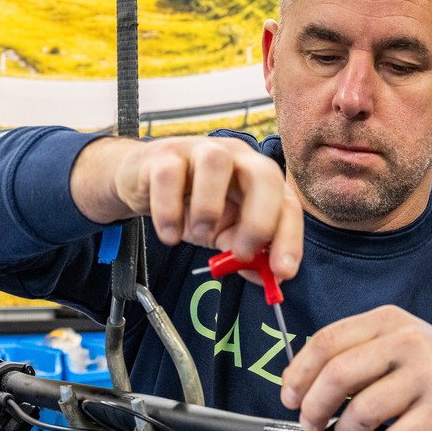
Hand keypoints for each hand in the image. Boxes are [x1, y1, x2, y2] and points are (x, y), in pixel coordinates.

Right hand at [70, 136, 302, 280]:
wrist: (141, 182)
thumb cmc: (190, 203)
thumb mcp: (222, 232)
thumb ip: (245, 252)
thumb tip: (271, 280)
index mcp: (257, 177)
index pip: (286, 202)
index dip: (289, 237)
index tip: (283, 271)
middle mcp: (236, 157)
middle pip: (264, 172)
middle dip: (260, 217)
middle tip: (243, 253)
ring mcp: (200, 150)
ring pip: (216, 161)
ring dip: (210, 206)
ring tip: (200, 233)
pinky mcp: (163, 155)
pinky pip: (168, 177)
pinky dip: (168, 211)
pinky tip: (169, 234)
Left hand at [280, 305, 431, 430]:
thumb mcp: (398, 344)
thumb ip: (356, 353)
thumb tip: (302, 382)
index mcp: (389, 320)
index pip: (327, 340)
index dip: (299, 372)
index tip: (289, 396)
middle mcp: (408, 340)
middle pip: (338, 373)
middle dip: (314, 407)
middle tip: (310, 425)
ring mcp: (427, 374)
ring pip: (362, 410)